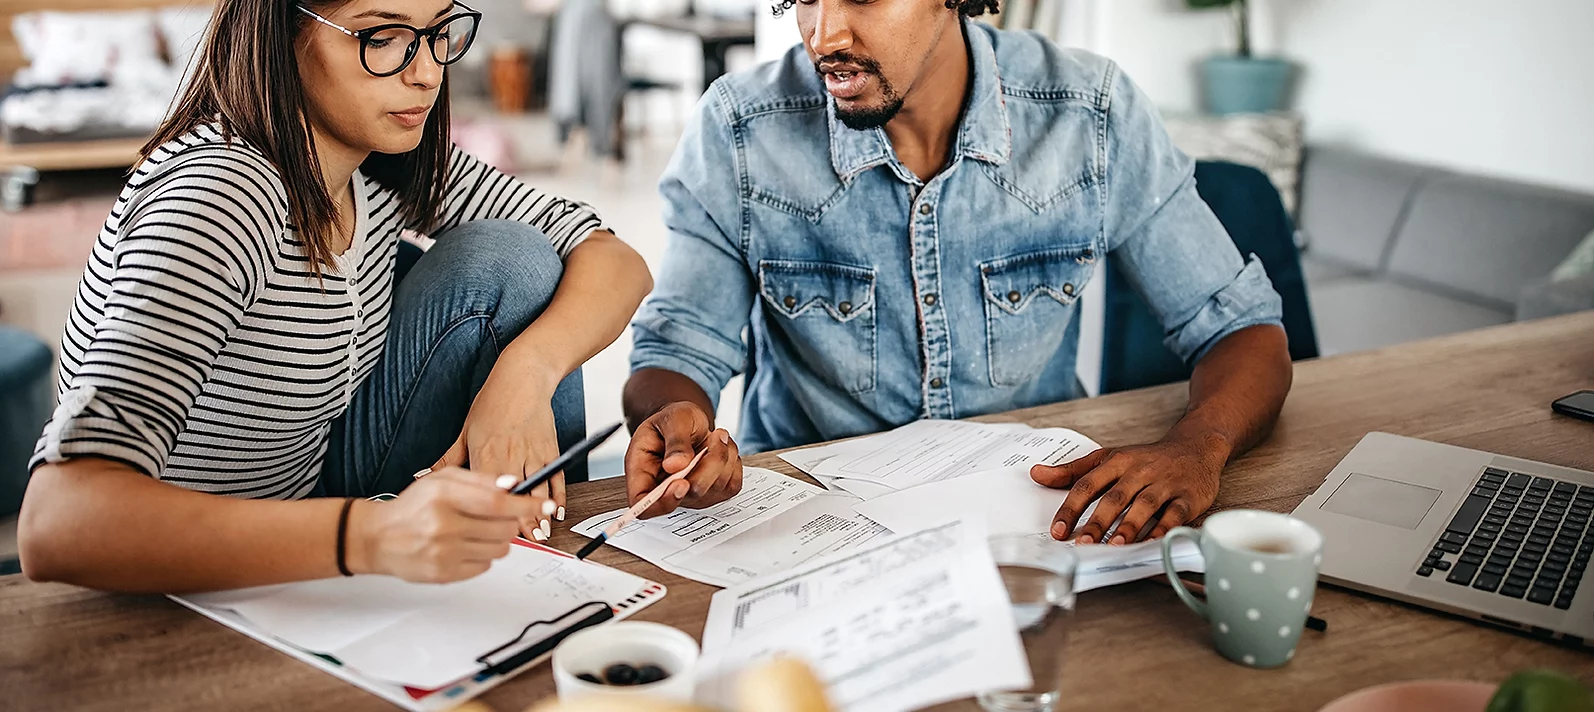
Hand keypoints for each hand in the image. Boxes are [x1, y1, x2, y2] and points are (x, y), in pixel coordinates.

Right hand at [348, 467, 554, 582]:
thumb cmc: (413, 506)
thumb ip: (479, 480)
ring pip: (500, 550)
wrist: (379, 537)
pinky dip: (481, 556)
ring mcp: (443, 553)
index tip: (544, 504)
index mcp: (444, 496)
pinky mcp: (444, 574)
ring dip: (496, 540)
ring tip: (473, 531)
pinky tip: (462, 546)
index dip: (526, 504)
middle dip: (509, 522)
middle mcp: (443, 525)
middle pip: (504, 528)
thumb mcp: (442, 480)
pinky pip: (485, 567)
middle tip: (496, 517)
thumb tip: (513, 485)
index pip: (496, 502)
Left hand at [434, 367, 563, 540]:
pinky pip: (557, 477)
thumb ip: (447, 460)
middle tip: (523, 542)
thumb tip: (422, 475)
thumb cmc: (493, 402)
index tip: (491, 533)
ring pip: (538, 490)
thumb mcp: (465, 430)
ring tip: (540, 533)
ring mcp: (533, 453)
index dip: (491, 515)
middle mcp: (511, 455)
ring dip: (539, 513)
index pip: (488, 492)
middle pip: (515, 496)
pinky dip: (557, 496)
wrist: (523, 378)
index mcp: (486, 453)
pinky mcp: (550, 448)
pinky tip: (555, 511)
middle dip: (519, 521)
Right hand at [624, 402, 742, 518]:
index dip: (664, 502)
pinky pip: (731, 485)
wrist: (689, 421)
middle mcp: (665, 489)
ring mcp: (690, 494)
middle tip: (714, 436)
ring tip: (716, 436)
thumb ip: (674, 442)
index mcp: (642, 473)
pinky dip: (733, 463)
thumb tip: (675, 466)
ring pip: (715, 490)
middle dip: (708, 465)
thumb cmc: (673, 420)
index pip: (644, 506)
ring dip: (723, 458)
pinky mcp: (713, 492)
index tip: (682, 483)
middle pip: (689, 496)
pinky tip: (722, 448)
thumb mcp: (671, 419)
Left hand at [1030, 438, 1225, 544]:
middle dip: (1098, 522)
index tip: (1058, 530)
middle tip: (1084, 543)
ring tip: (1116, 545)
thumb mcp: (1108, 458)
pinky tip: (1152, 542)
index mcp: (1117, 462)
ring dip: (1130, 526)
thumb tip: (1037, 474)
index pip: (1087, 484)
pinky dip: (1164, 528)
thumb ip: (1072, 470)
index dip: (1071, 508)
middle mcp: (1140, 471)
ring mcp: (1165, 483)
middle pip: (1115, 497)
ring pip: (1145, 505)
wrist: (1195, 447)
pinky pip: (1175, 514)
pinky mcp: (1188, 496)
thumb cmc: (1146, 458)